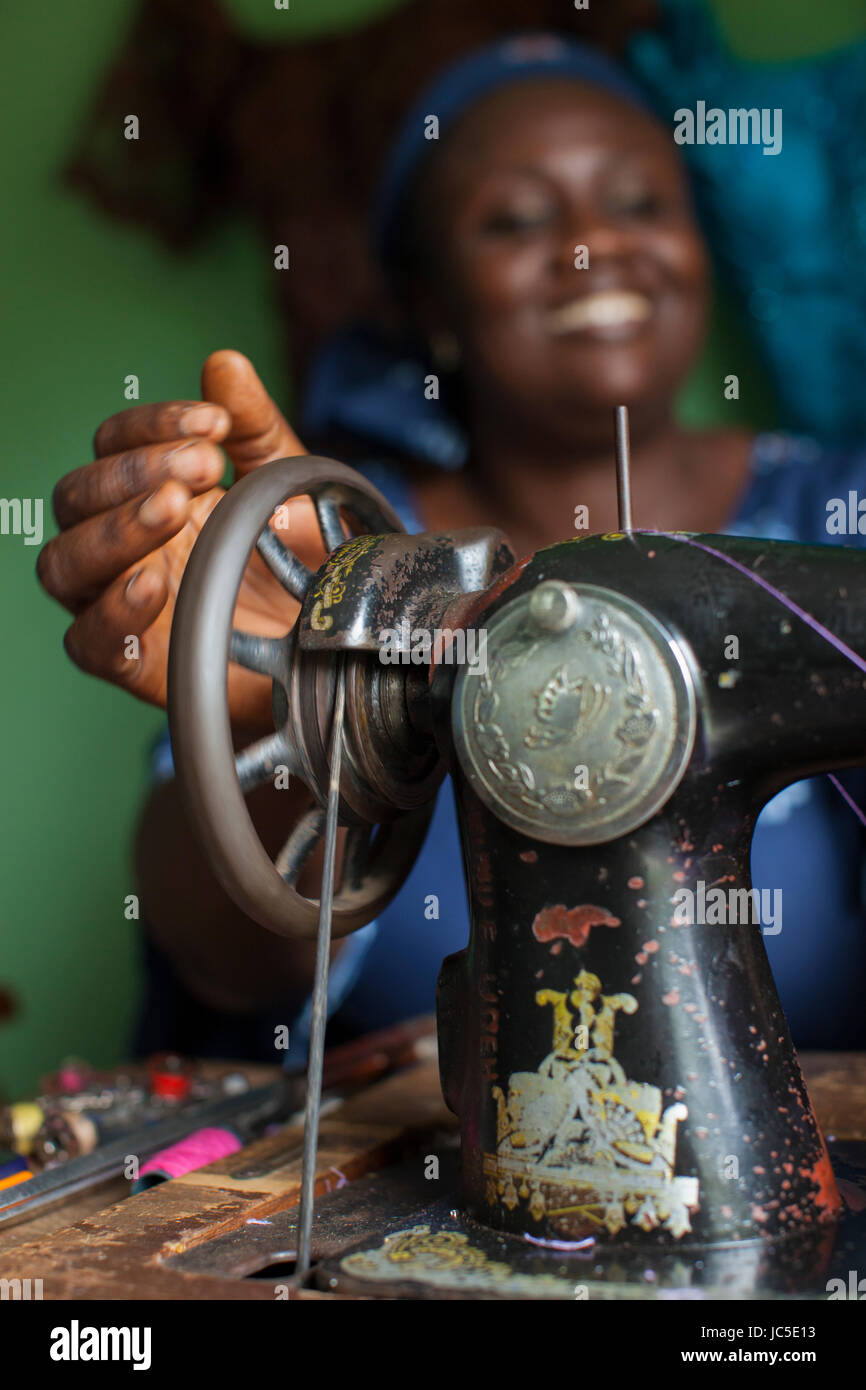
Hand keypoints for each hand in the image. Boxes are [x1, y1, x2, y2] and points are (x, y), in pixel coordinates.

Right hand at [37, 351, 326, 728]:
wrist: (339, 639)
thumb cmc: (305, 559)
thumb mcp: (290, 483)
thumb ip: (255, 425)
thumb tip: (224, 364)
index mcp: (150, 490)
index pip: (112, 443)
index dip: (152, 426)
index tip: (215, 426)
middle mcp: (125, 543)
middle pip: (74, 497)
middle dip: (132, 472)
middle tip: (205, 467)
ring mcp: (123, 603)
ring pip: (65, 563)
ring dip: (115, 529)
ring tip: (176, 509)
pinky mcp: (137, 664)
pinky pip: (88, 642)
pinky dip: (112, 612)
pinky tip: (154, 583)